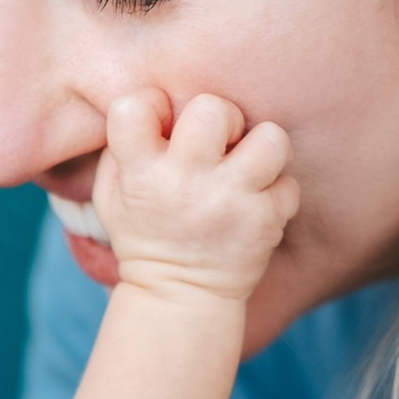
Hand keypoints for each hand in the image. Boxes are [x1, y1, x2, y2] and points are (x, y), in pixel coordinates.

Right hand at [94, 90, 299, 304]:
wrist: (178, 296)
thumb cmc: (145, 233)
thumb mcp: (111, 195)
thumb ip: (122, 146)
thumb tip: (154, 102)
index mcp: (141, 174)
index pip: (135, 105)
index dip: (153, 105)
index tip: (163, 130)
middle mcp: (185, 184)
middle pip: (213, 108)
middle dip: (222, 119)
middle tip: (219, 146)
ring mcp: (229, 202)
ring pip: (271, 138)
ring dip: (263, 148)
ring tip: (250, 168)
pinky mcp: (265, 222)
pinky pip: (288, 184)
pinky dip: (277, 194)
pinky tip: (257, 207)